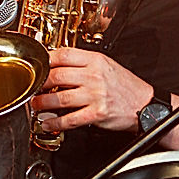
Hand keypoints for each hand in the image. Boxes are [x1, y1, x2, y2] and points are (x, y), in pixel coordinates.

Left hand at [32, 47, 152, 133]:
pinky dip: (55, 123)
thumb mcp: (107, 66)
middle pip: (56, 75)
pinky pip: (70, 119)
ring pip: (59, 98)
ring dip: (42, 104)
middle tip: (32, 88)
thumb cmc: (127, 87)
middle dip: (39, 83)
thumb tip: (59, 64)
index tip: (37, 66)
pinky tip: (48, 124)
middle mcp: (94, 76)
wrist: (146, 105)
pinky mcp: (96, 114)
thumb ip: (85, 63)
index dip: (45, 60)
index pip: (63, 54)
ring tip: (35, 106)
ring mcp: (95, 95)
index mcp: (96, 60)